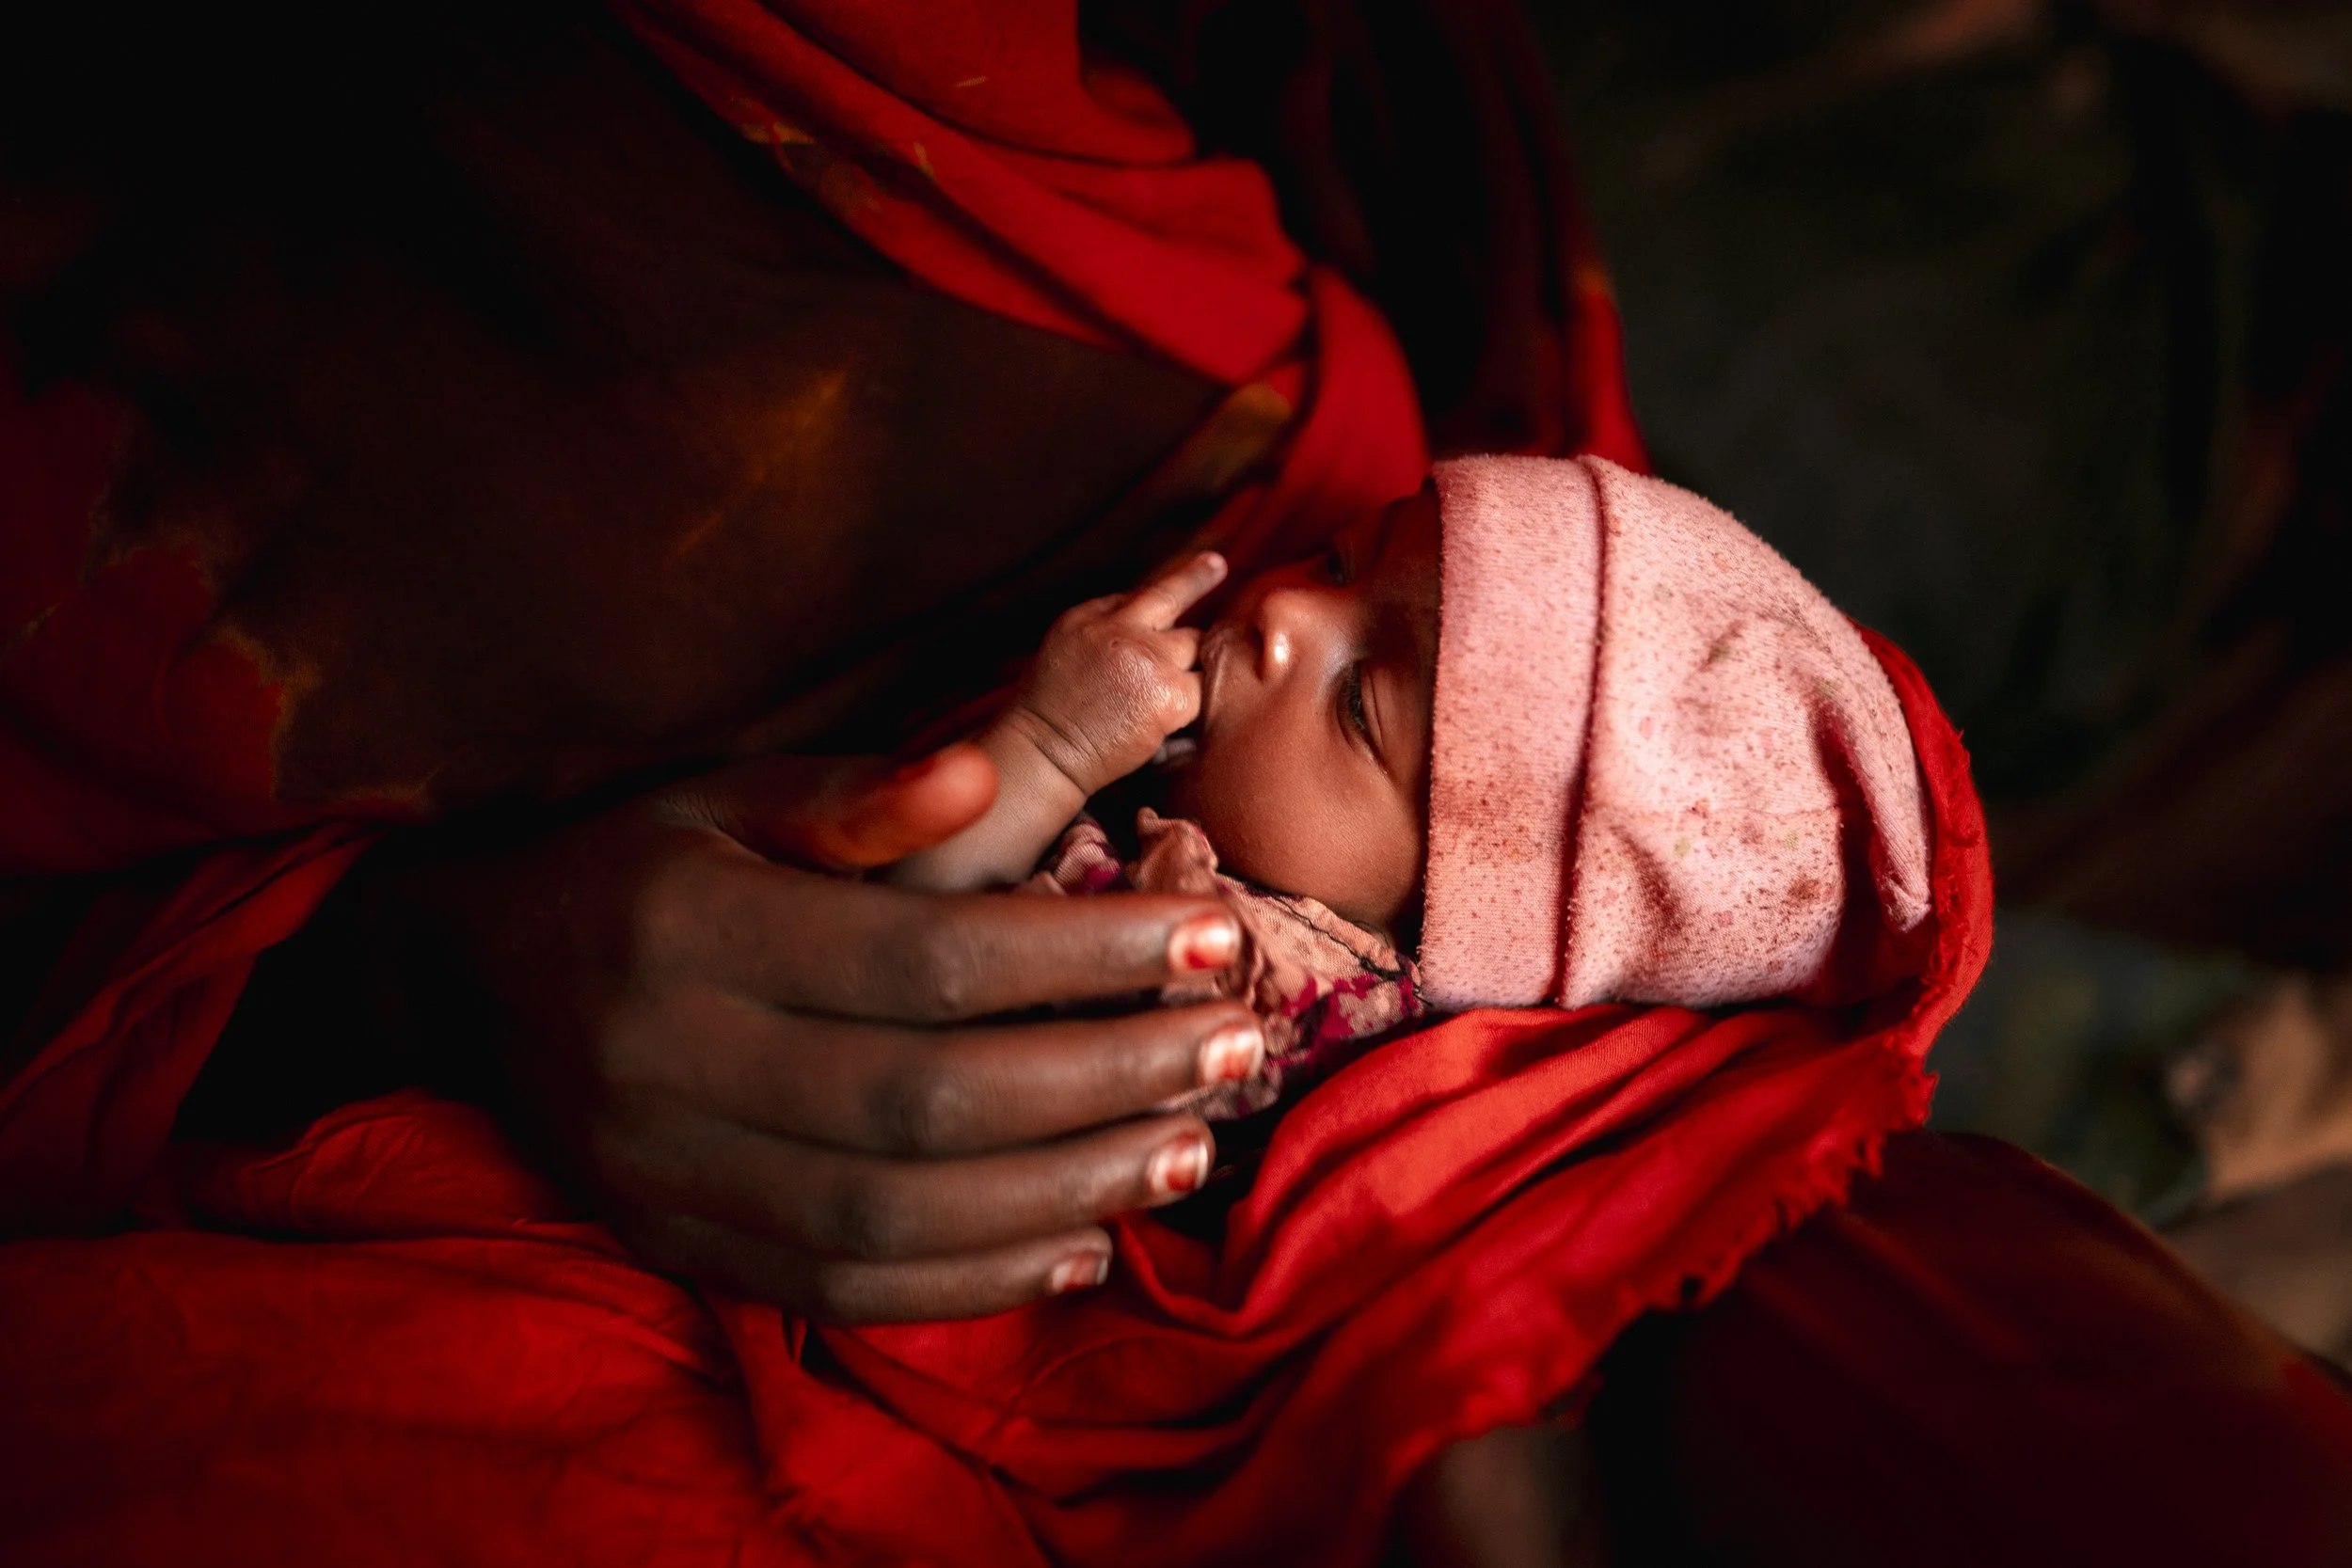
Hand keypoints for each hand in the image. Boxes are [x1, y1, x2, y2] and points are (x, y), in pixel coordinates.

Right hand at [407, 745, 1267, 1320]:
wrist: (474, 979)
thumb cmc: (640, 863)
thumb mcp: (728, 794)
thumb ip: (857, 798)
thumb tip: (980, 774)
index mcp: (691, 927)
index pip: (925, 955)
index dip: (1084, 954)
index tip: (1216, 937)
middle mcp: (669, 1059)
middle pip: (927, 1097)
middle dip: (1105, 1076)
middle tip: (1235, 1049)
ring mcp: (665, 1172)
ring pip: (894, 1214)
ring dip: (1064, 1190)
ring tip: (1189, 1148)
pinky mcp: (679, 1242)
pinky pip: (840, 1289)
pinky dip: (973, 1282)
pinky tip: (1081, 1247)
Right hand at [1001, 551, 1227, 798]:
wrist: (1042, 755)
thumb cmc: (1048, 716)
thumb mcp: (1064, 650)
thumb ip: (1104, 627)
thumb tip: (1151, 614)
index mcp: (1090, 617)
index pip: (1145, 592)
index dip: (1184, 579)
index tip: (1215, 563)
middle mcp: (1120, 628)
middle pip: (1176, 603)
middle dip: (1194, 596)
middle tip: (1210, 586)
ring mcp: (1149, 659)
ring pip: (1196, 648)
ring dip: (1188, 671)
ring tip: (1158, 704)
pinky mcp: (1170, 695)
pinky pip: (1201, 691)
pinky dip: (1189, 709)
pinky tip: (1165, 728)